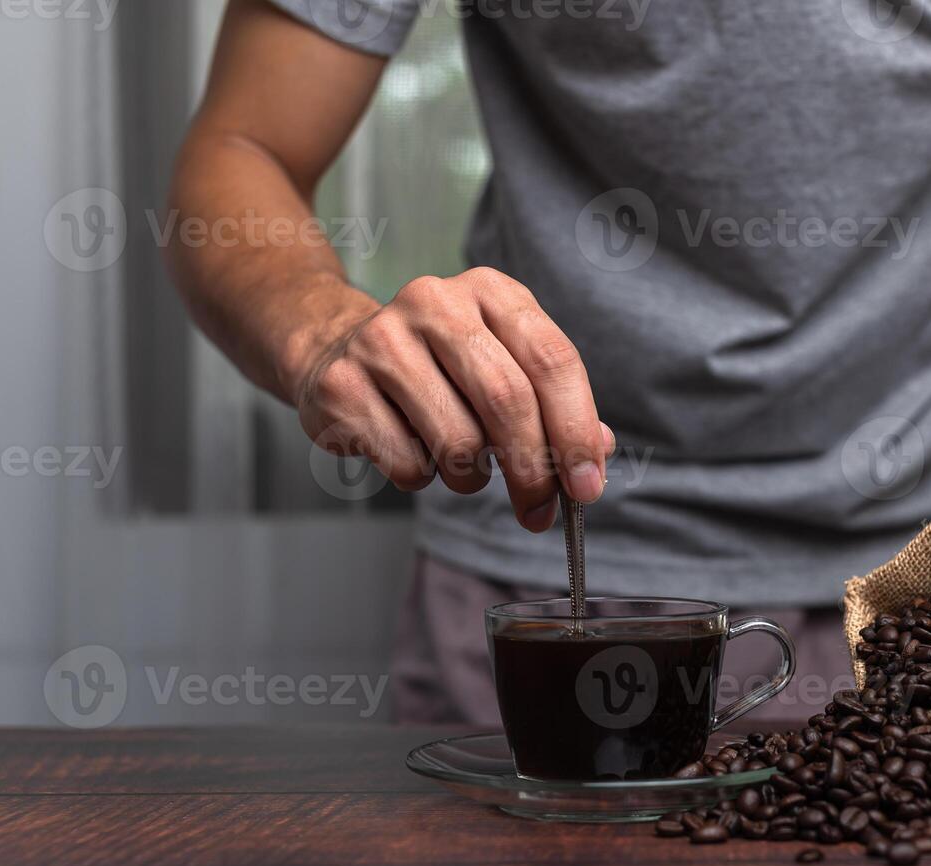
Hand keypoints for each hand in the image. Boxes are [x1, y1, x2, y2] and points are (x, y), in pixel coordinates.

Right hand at [291, 268, 611, 531]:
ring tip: (463, 466)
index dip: (576, 429)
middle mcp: (435, 302)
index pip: (552, 359)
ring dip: (473, 477)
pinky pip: (408, 463)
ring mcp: (382, 340)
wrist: (335, 353)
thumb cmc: (439, 368)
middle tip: (540, 510)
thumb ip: (554, 407)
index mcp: (490, 291)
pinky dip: (424, 477)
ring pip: (458, 440)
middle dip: (533, 469)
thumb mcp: (504, 366)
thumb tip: (596, 455)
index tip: (587, 486)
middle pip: (507, 399)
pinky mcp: (343, 385)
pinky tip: (414, 452)